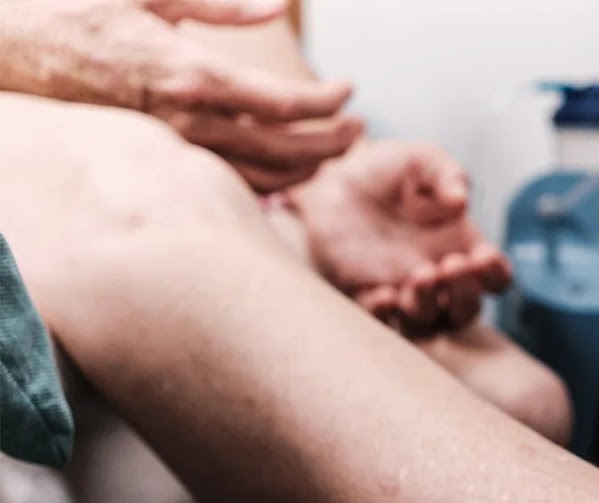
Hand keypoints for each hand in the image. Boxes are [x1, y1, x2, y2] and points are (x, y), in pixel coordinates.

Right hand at [0, 0, 359, 191]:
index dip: (327, 103)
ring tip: (332, 147)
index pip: (284, 104)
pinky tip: (289, 167)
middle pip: (286, 149)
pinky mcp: (166, 158)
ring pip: (263, 175)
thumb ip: (220, 4)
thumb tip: (277, 5)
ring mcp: (178, 146)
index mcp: (194, 75)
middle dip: (332, 142)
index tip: (350, 92)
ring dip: (307, 166)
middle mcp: (191, 120)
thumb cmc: (81, 12)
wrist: (15, 51)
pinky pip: (232, 182)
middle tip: (358, 128)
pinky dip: (270, 179)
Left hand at [284, 139, 511, 334]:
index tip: (483, 257)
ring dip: (427, 304)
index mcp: (461, 248)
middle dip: (464, 293)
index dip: (495, 274)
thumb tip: (461, 200)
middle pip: (465, 308)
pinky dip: (384, 314)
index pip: (494, 278)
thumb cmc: (387, 170)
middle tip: (451, 265)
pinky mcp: (365, 294)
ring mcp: (402, 290)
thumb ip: (447, 173)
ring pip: (426, 320)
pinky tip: (384, 296)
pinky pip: (379, 320)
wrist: (334, 179)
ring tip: (420, 276)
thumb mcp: (423, 160)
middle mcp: (437, 277)